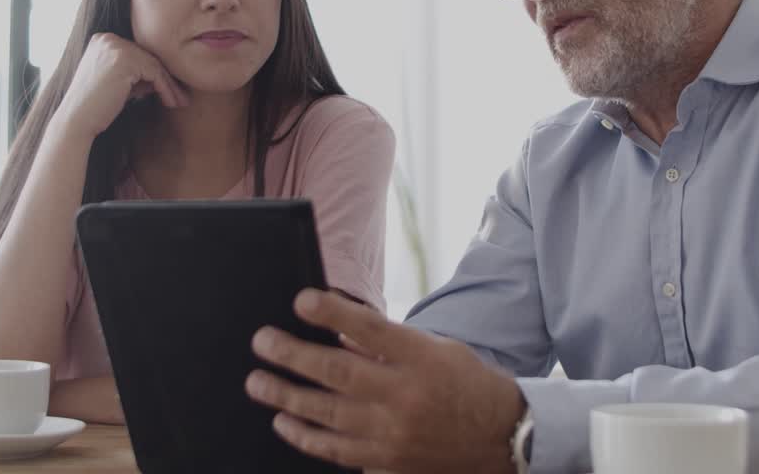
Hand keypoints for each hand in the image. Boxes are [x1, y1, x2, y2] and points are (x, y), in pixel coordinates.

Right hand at [54, 33, 190, 140]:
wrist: (77, 120)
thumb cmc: (97, 106)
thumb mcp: (120, 83)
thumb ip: (138, 74)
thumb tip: (163, 75)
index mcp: (103, 39)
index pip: (138, 53)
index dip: (156, 72)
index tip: (171, 88)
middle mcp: (108, 39)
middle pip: (147, 57)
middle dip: (166, 79)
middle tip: (181, 96)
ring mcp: (115, 47)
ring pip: (154, 65)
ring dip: (169, 86)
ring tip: (180, 102)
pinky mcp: (124, 60)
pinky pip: (154, 74)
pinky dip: (165, 89)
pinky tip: (171, 102)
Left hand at [246, 289, 524, 473]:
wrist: (501, 437)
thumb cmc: (465, 383)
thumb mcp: (436, 349)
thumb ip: (388, 343)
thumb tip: (339, 334)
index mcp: (421, 358)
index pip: (369, 329)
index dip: (332, 314)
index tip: (301, 300)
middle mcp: (405, 396)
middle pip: (338, 372)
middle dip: (293, 355)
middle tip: (263, 341)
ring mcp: (394, 433)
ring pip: (327, 414)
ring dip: (286, 395)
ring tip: (257, 382)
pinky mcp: (387, 462)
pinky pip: (336, 450)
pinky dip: (305, 436)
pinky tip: (283, 421)